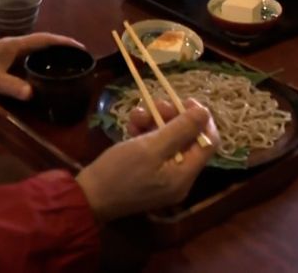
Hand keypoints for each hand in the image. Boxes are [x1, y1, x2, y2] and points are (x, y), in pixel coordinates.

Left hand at [0, 32, 83, 100]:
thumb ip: (10, 85)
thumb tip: (32, 94)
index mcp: (14, 45)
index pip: (45, 40)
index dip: (64, 42)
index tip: (82, 48)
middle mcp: (13, 49)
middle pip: (43, 47)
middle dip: (61, 52)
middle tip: (79, 63)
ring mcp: (8, 60)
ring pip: (35, 58)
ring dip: (50, 62)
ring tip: (67, 72)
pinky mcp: (2, 70)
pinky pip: (27, 68)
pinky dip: (38, 72)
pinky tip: (43, 84)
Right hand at [76, 100, 217, 221]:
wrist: (88, 196)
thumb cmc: (120, 172)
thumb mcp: (151, 147)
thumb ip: (181, 129)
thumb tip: (205, 112)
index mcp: (185, 175)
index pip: (209, 143)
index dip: (201, 119)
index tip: (186, 101)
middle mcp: (179, 177)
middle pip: (188, 139)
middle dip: (173, 117)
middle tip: (156, 104)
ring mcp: (163, 175)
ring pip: (168, 139)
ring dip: (155, 122)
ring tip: (137, 114)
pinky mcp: (148, 172)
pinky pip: (154, 147)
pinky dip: (145, 133)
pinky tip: (131, 125)